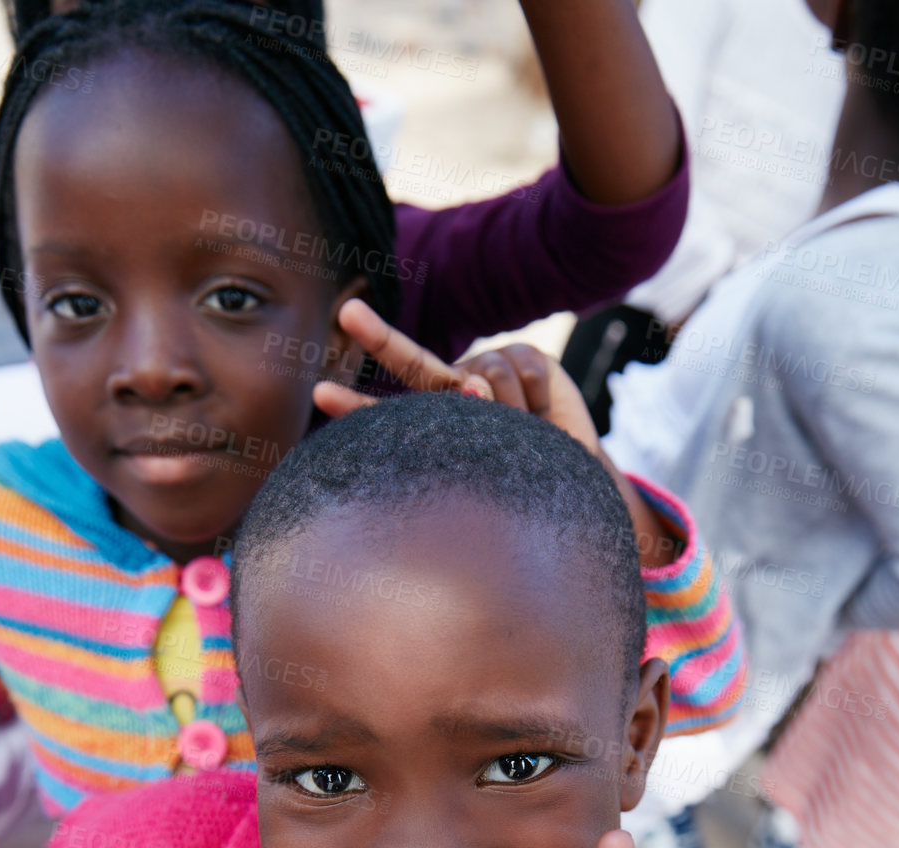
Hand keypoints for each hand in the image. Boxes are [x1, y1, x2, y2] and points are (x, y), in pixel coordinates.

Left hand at [314, 299, 599, 451]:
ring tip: (531, 439)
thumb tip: (474, 384)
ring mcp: (489, 369)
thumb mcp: (490, 474)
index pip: (388, 417)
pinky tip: (549, 419)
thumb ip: (471, 436)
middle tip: (348, 314)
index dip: (355, 407)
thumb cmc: (527, 483)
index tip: (320, 395)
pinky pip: (525, 371)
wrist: (577, 476)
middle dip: (379, 338)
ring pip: (487, 377)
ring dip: (513, 414)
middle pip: (414, 363)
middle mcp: (454, 390)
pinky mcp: (527, 357)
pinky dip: (540, 402)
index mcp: (434, 423)